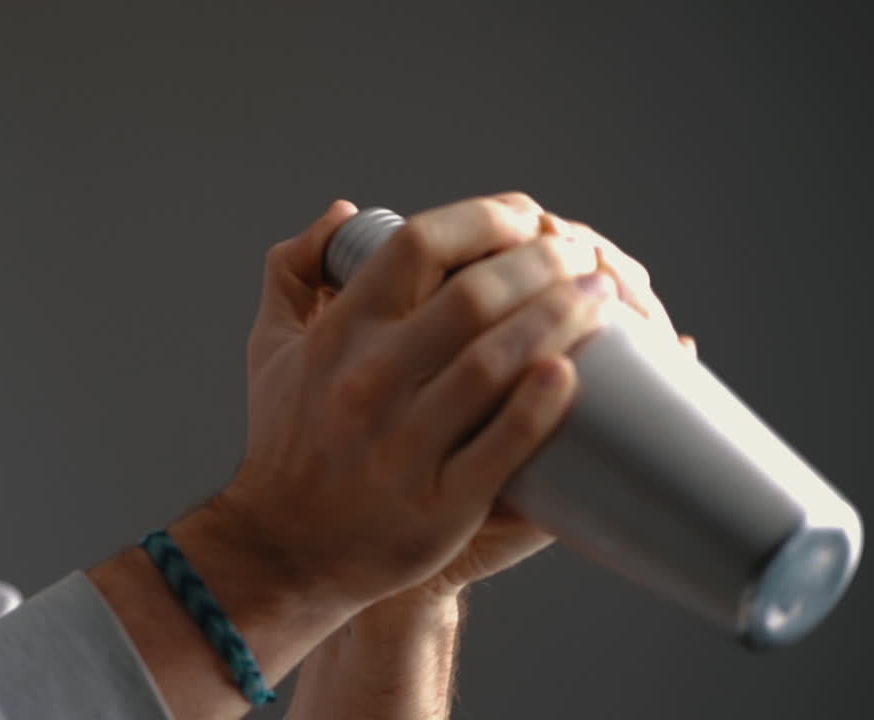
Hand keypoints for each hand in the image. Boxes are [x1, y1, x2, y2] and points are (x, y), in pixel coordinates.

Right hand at [213, 193, 694, 612]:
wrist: (285, 548)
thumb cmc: (288, 439)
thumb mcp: (271, 347)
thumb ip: (295, 269)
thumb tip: (347, 212)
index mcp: (339, 334)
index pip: (417, 245)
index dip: (485, 218)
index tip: (526, 217)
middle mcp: (367, 382)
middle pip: (472, 297)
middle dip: (542, 263)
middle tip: (582, 257)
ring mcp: (402, 444)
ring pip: (495, 363)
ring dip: (559, 319)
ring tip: (602, 299)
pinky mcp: (438, 504)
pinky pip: (502, 446)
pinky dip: (541, 405)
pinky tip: (574, 373)